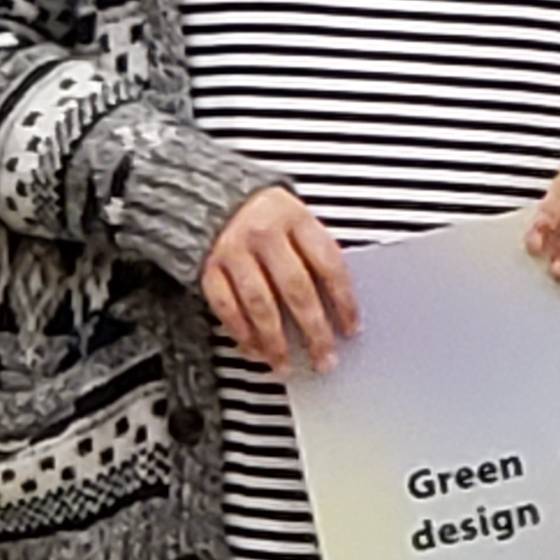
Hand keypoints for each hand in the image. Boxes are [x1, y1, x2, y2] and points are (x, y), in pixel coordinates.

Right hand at [202, 186, 357, 374]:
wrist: (211, 196)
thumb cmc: (264, 214)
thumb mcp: (297, 219)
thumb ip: (315, 253)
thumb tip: (339, 304)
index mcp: (296, 218)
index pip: (328, 264)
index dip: (344, 300)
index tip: (351, 328)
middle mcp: (265, 233)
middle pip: (296, 289)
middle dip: (313, 331)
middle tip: (324, 358)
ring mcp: (234, 251)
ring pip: (261, 304)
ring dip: (276, 342)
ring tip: (287, 364)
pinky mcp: (209, 268)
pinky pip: (227, 308)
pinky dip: (242, 334)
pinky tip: (256, 350)